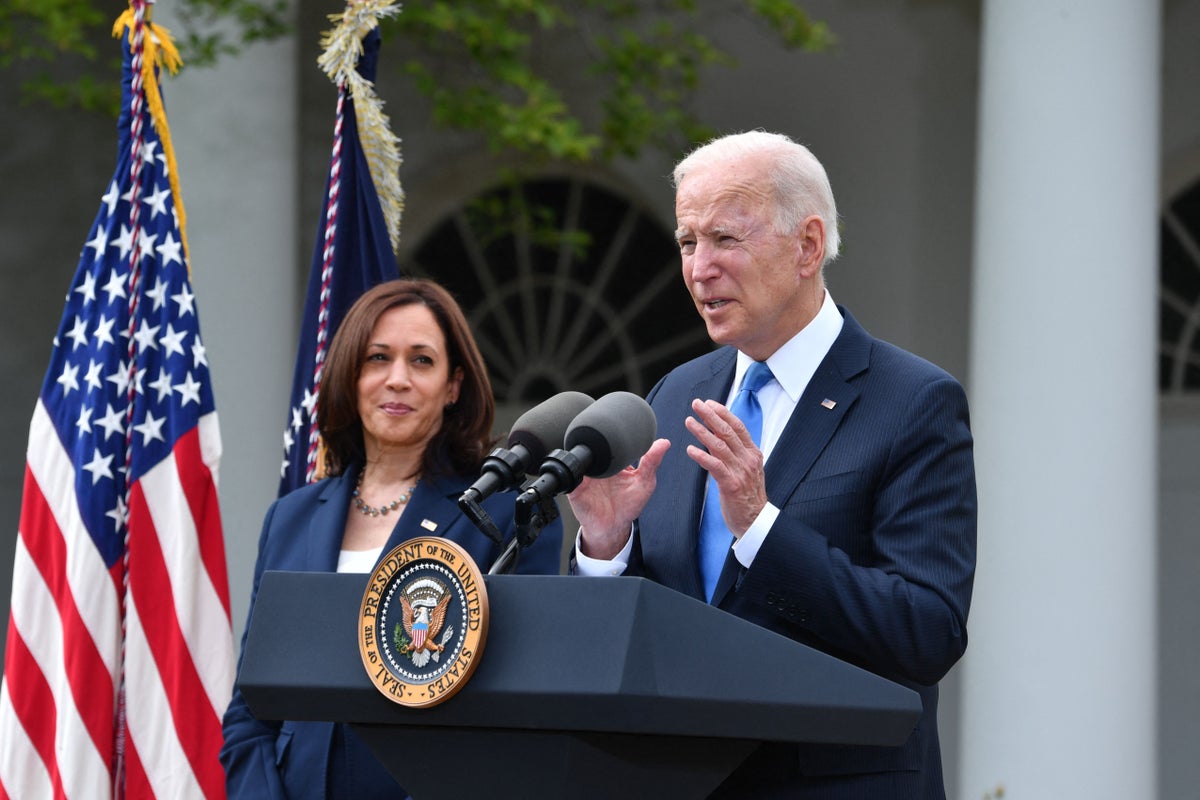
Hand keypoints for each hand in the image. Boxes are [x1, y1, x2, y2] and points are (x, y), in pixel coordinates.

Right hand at [568, 438, 670, 559]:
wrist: (611, 526)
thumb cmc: (628, 505)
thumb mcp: (645, 483)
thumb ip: (652, 462)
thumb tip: (664, 443)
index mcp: (613, 461)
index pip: (611, 443)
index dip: (615, 438)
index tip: (622, 439)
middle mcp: (598, 466)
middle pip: (593, 448)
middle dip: (599, 447)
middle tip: (611, 460)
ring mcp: (585, 475)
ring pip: (580, 458)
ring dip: (587, 460)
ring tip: (601, 473)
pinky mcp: (574, 487)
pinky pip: (570, 476)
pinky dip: (576, 475)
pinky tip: (588, 480)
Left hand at [685, 398, 766, 536]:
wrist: (756, 521)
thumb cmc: (748, 496)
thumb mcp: (745, 469)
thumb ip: (734, 452)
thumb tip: (719, 435)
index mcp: (753, 454)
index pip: (738, 427)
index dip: (723, 413)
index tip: (710, 403)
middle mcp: (748, 459)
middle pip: (727, 432)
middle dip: (711, 416)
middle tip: (697, 404)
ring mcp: (741, 472)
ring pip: (719, 446)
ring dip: (702, 431)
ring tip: (689, 421)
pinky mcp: (731, 485)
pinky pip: (715, 466)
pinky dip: (702, 456)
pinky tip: (690, 450)